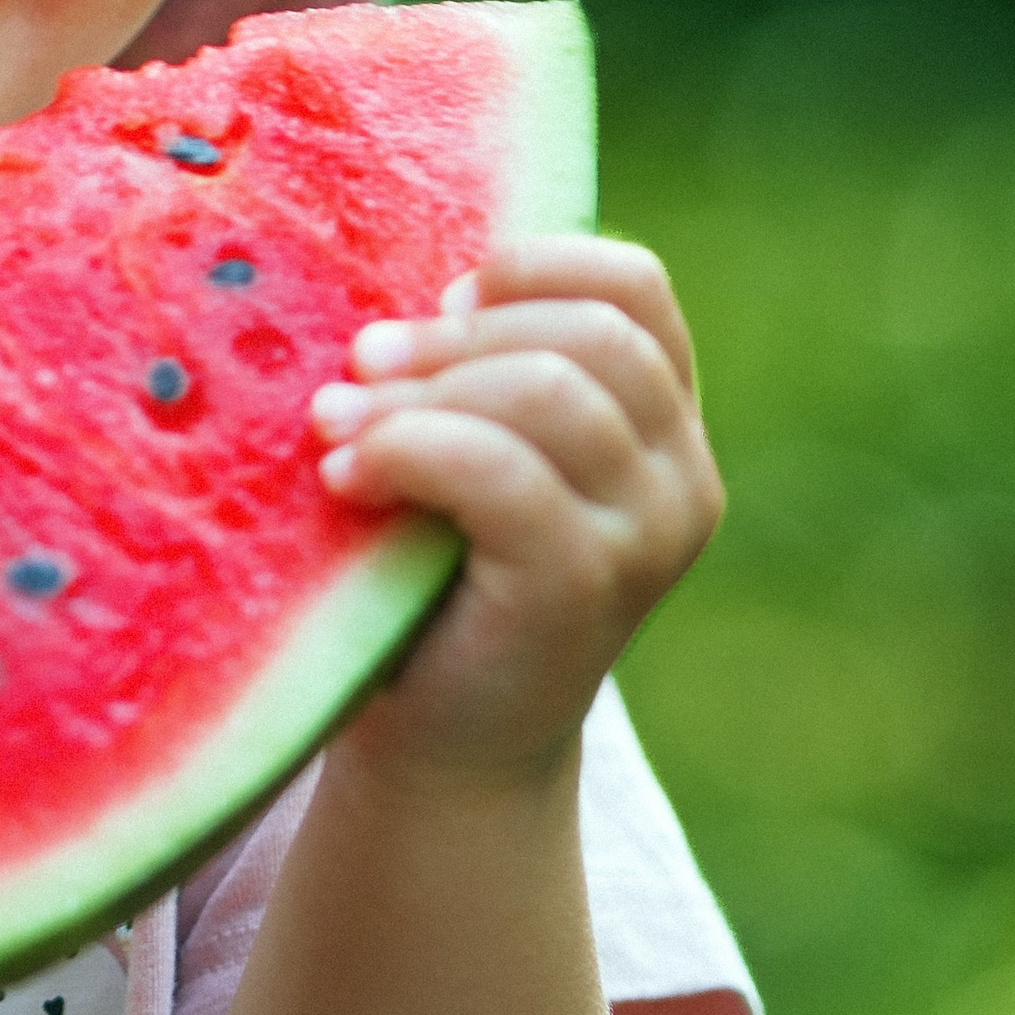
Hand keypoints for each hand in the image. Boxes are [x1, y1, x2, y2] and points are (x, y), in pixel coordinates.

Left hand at [308, 236, 721, 780]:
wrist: (442, 747)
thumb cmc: (434, 582)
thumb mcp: (472, 453)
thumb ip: (474, 377)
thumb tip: (413, 298)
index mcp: (661, 424)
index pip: (633, 286)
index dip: (530, 266)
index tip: (439, 302)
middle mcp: (680, 478)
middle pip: (587, 333)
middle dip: (452, 337)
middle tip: (357, 366)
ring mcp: (645, 537)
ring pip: (546, 390)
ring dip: (418, 393)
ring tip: (334, 429)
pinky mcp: (585, 587)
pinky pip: (501, 472)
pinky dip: (408, 449)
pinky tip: (346, 477)